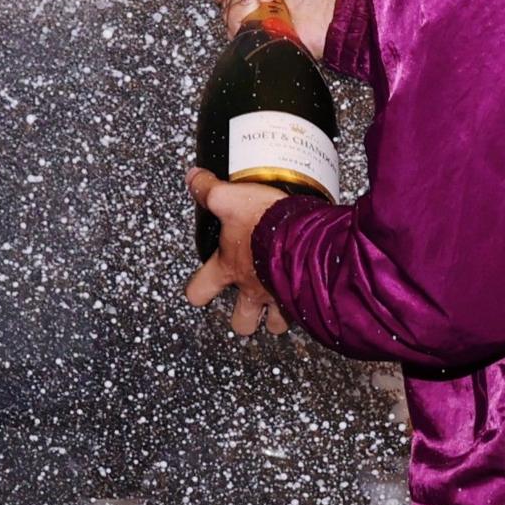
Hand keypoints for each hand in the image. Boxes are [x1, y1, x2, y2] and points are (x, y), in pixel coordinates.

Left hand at [183, 167, 289, 336]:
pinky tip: (311, 292)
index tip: (202, 285)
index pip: (198, 292)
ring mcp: (279, 298)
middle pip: (240, 323)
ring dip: (277, 317)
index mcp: (228, 268)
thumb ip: (209, 190)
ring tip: (281, 301)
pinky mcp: (305, 298)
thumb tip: (193, 178)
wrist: (306, 234)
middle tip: (248, 302)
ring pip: (275, 325)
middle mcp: (251, 289)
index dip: (197, 291)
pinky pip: (304, 314)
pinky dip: (305, 307)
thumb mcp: (229, 199)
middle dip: (243, 318)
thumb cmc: (266, 222)